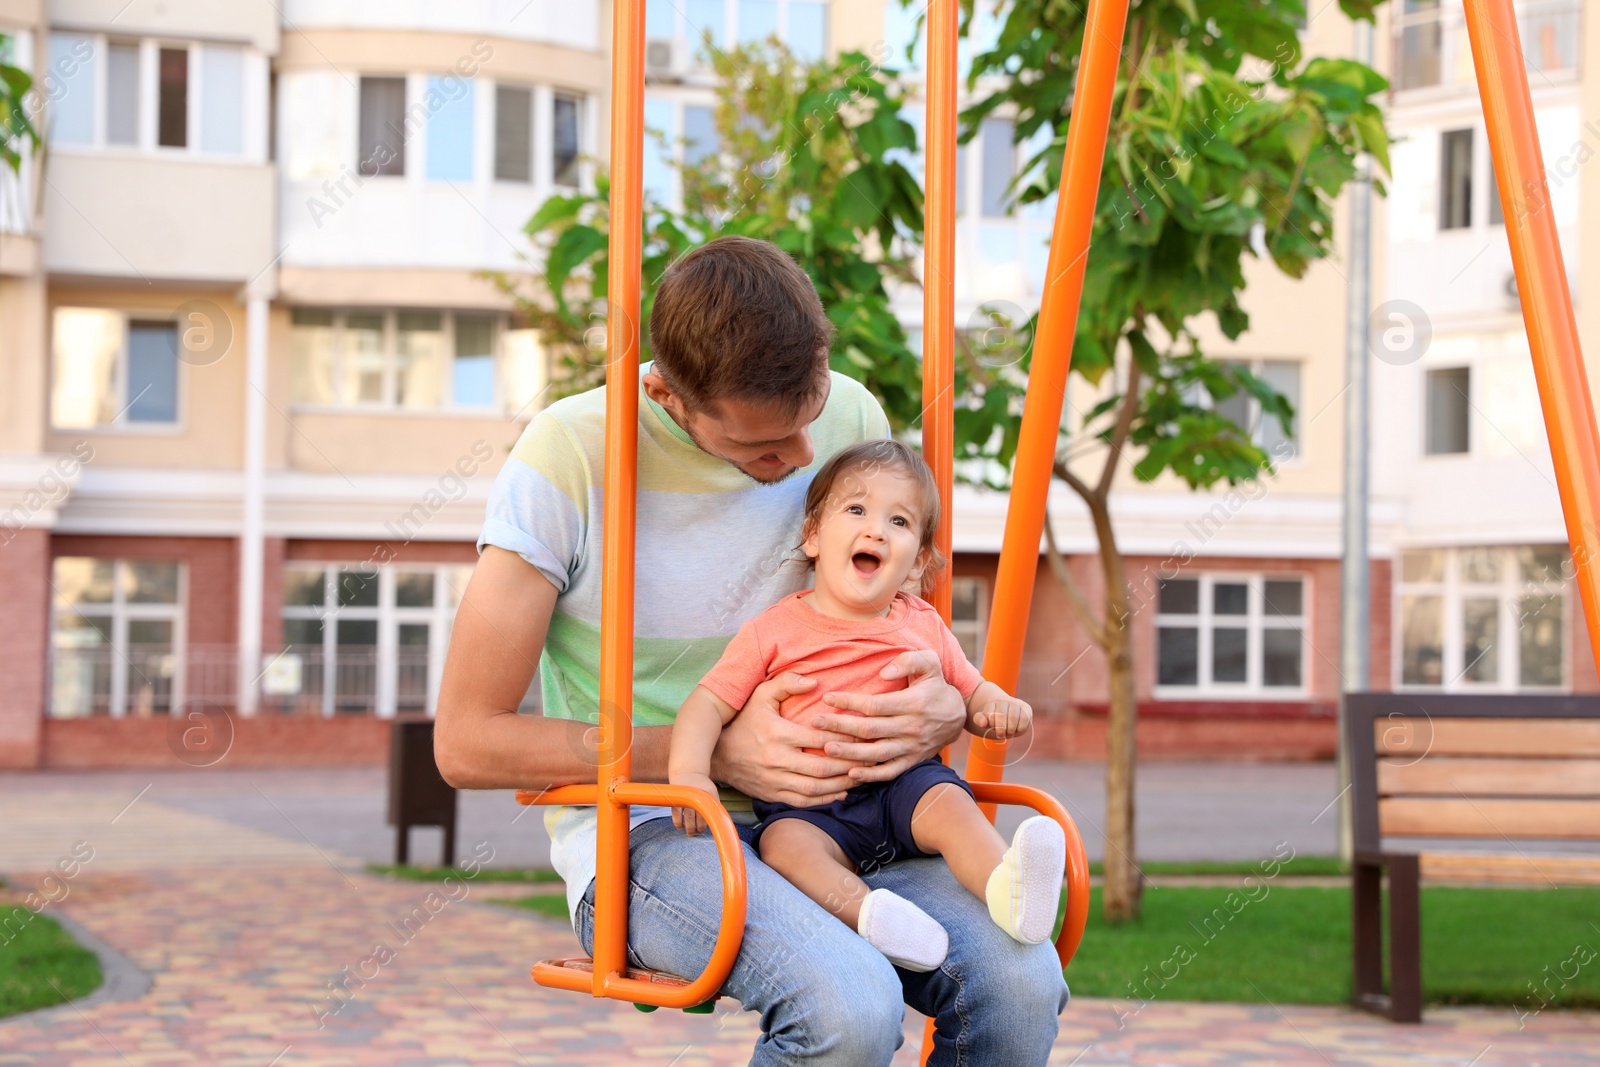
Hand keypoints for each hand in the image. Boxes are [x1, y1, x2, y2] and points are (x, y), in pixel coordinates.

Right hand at [670, 774, 719, 835]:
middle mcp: (696, 795)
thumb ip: (714, 804)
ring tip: (690, 833)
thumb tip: (717, 822)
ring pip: (688, 817)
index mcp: (708, 793)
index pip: (709, 812)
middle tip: (698, 832)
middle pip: (699, 817)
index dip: (708, 823)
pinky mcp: (676, 799)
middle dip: (698, 827)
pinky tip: (680, 827)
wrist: (688, 772)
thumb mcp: (711, 791)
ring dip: (689, 828)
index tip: (706, 828)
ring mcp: (685, 797)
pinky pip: (676, 814)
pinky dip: (678, 822)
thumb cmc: (702, 786)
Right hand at [708, 672, 860, 806]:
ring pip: (816, 788)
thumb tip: (814, 682)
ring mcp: (775, 780)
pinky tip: (842, 792)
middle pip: (822, 766)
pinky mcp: (773, 794)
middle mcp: (777, 760)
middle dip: (851, 763)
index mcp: (778, 733)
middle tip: (872, 758)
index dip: (845, 736)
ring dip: (842, 784)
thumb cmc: (745, 720)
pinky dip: (826, 799)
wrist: (718, 754)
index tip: (865, 733)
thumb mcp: (760, 694)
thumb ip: (787, 683)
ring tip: (862, 776)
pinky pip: (804, 801)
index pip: (820, 737)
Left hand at [811, 650, 965, 784]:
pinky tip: (850, 774)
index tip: (828, 698)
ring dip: (850, 753)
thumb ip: (909, 662)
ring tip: (826, 748)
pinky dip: (870, 776)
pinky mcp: (911, 761)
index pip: (875, 705)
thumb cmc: (935, 685)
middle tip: (815, 722)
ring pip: (876, 753)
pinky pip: (889, 772)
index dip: (850, 702)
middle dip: (840, 726)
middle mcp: (912, 727)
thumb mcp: (930, 664)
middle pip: (870, 729)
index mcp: (914, 703)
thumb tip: (884, 673)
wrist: (958, 715)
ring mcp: (911, 747)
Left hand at [972, 696, 1031, 739]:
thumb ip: (979, 720)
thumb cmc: (994, 718)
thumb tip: (983, 724)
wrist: (1006, 713)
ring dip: (1010, 730)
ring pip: (1013, 717)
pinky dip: (1020, 728)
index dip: (992, 725)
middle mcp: (1004, 700)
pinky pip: (1024, 719)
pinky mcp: (1026, 708)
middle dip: (1001, 729)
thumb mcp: (983, 719)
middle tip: (1001, 734)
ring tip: (1008, 733)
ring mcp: (1016, 703)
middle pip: (1002, 716)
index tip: (992, 727)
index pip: (990, 715)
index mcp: (992, 701)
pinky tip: (1016, 730)